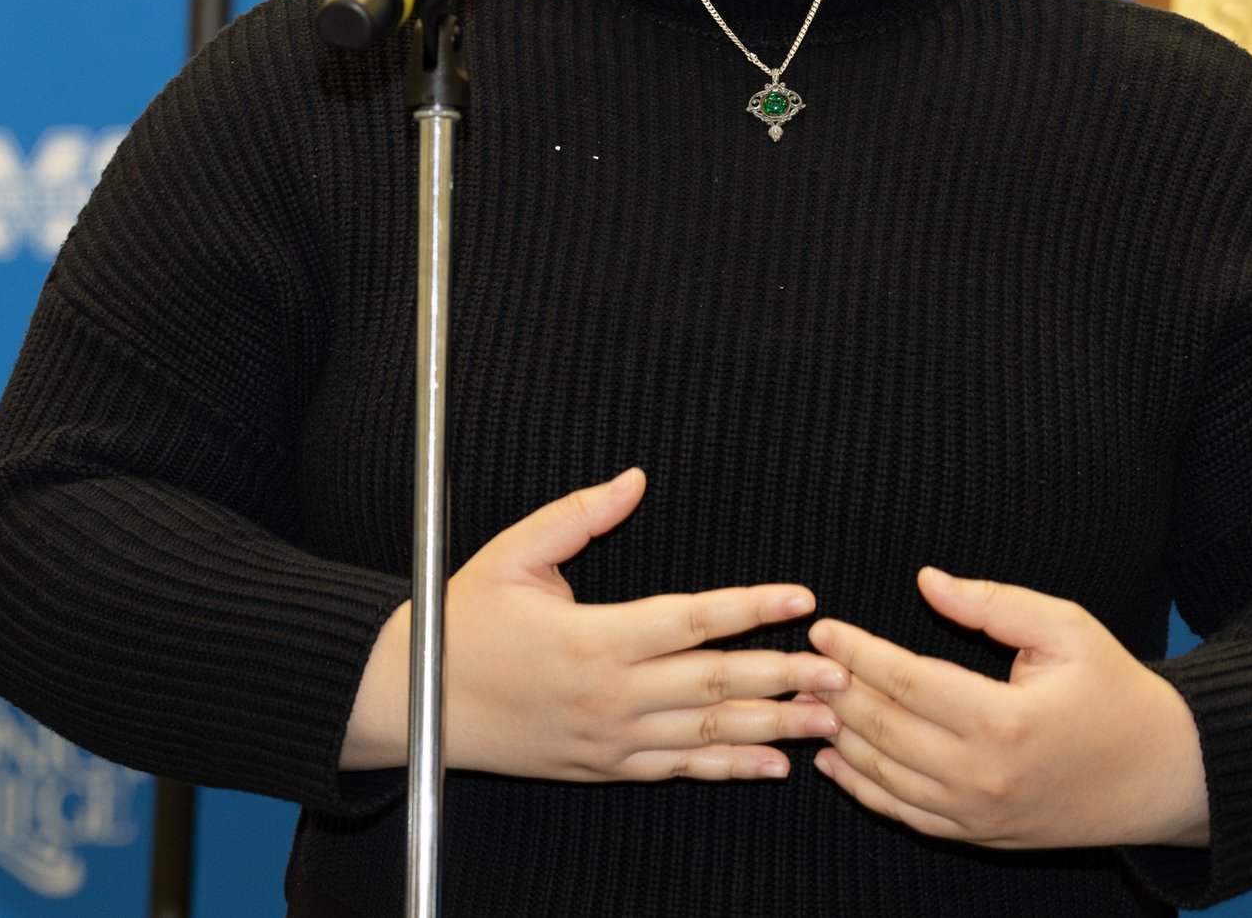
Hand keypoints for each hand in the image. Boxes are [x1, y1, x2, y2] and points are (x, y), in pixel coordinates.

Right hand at [341, 468, 846, 780]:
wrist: (409, 703)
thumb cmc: (461, 619)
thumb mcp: (513, 553)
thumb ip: (579, 514)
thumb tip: (634, 480)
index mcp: (594, 636)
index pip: (691, 620)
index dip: (752, 608)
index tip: (803, 597)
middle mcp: (610, 693)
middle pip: (715, 685)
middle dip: (785, 676)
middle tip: (842, 670)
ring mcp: (608, 738)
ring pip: (706, 735)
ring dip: (774, 726)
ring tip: (830, 720)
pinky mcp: (602, 767)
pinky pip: (677, 771)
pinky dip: (728, 768)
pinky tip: (774, 764)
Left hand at [804, 567, 1209, 848]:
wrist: (1162, 774)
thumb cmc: (1115, 691)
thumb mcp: (1067, 629)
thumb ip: (993, 604)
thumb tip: (928, 581)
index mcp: (1004, 719)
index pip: (907, 680)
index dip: (858, 651)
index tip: (825, 626)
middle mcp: (982, 775)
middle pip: (883, 729)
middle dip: (836, 690)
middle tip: (802, 659)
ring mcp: (976, 813)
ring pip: (882, 775)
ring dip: (838, 736)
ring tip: (807, 699)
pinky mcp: (977, 835)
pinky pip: (902, 813)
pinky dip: (860, 787)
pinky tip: (833, 758)